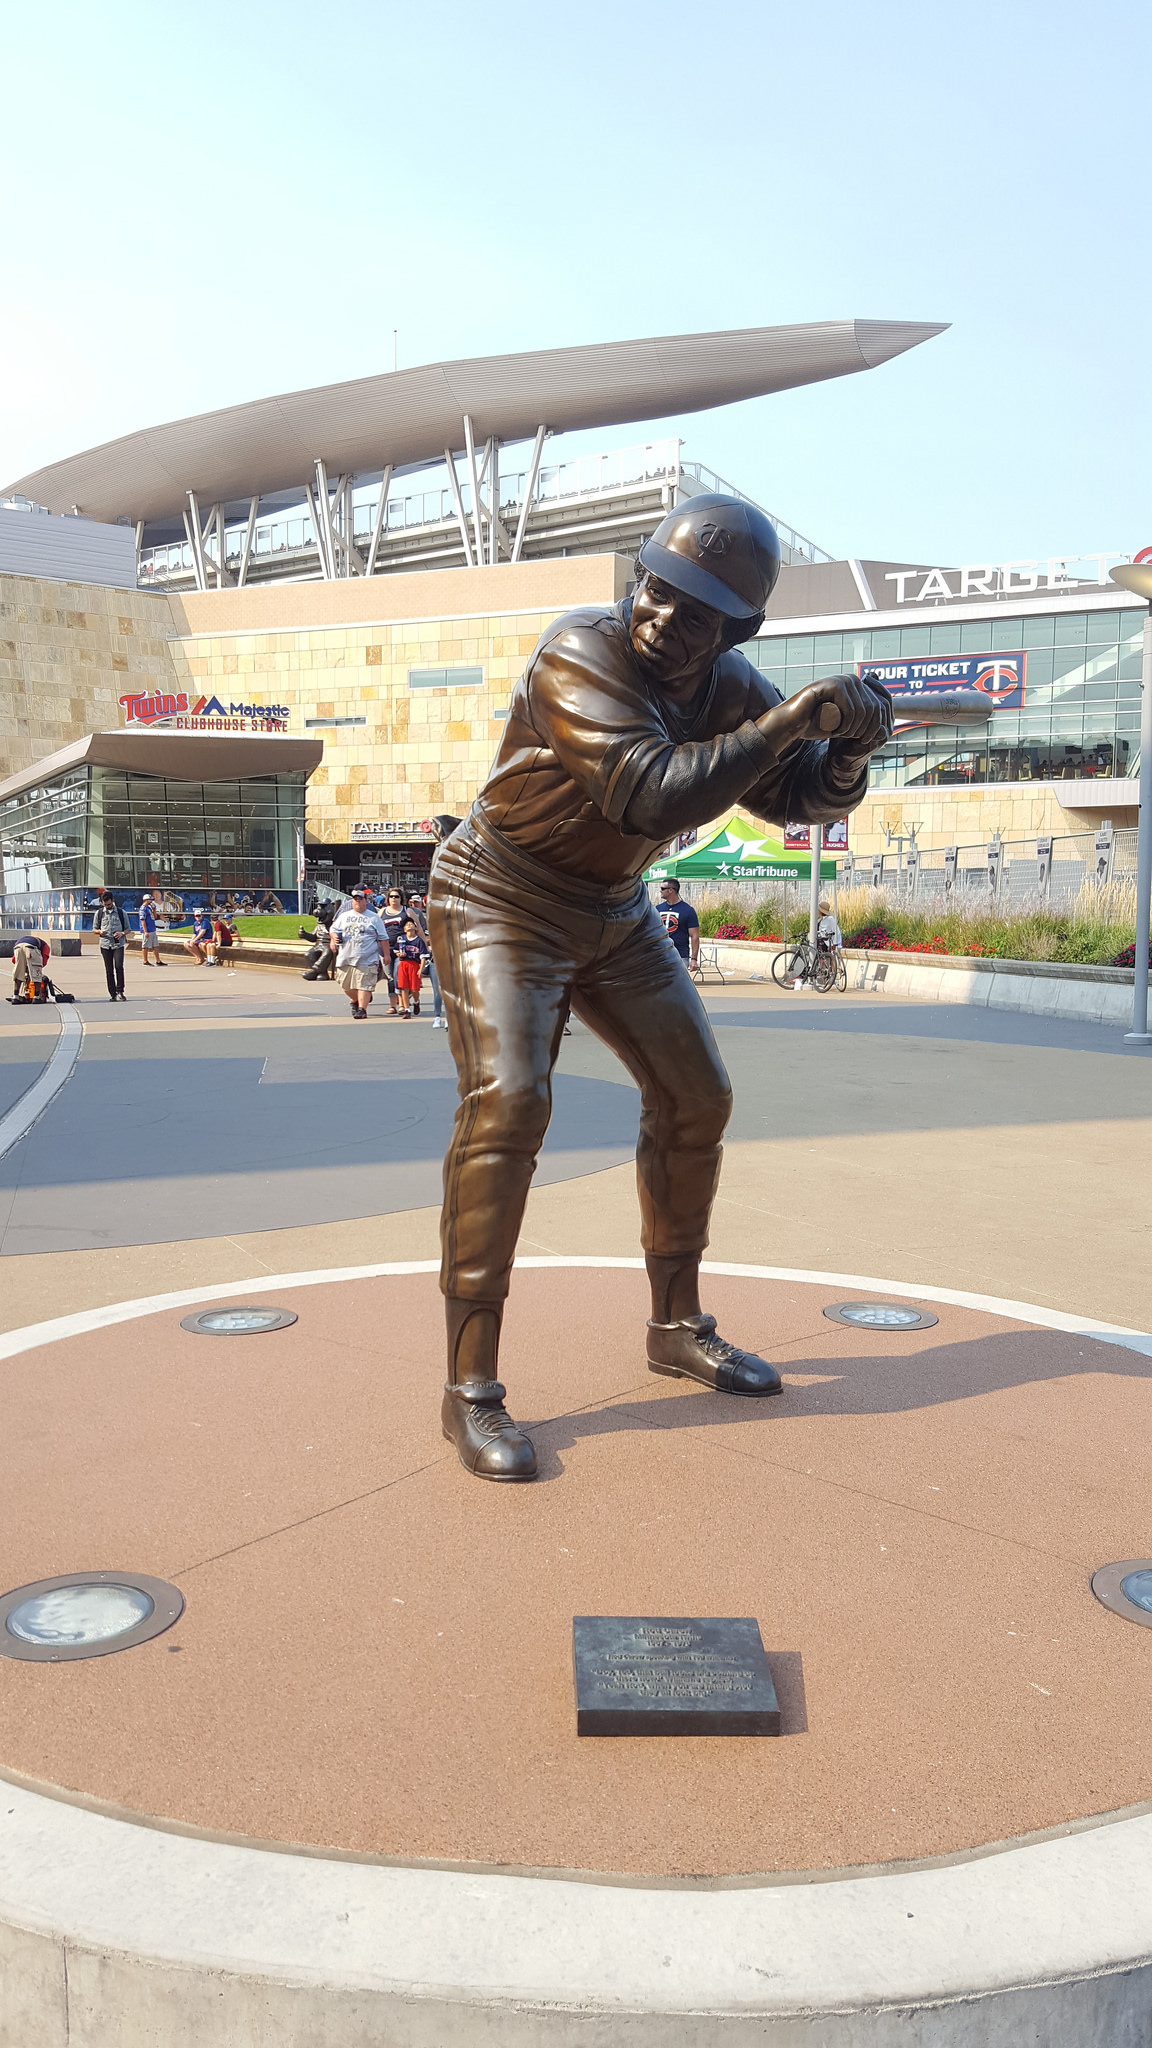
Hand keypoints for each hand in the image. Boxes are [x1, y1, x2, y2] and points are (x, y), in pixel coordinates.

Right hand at [757, 673, 892, 758]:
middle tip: (848, 737)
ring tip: (838, 732)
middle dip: (864, 729)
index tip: (865, 740)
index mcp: (858, 687)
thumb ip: (862, 723)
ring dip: (852, 728)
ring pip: (862, 711)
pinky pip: (850, 710)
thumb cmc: (817, 725)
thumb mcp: (846, 725)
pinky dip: (844, 725)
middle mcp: (853, 680)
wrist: (793, 723)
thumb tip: (884, 730)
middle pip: (873, 709)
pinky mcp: (833, 685)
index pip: (880, 706)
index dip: (875, 727)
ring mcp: (843, 680)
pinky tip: (834, 728)